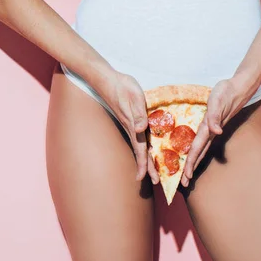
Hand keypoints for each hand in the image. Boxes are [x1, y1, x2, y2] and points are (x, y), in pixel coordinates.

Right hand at [94, 70, 159, 184]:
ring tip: (151, 169)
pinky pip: (138, 136)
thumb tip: (141, 129)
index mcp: (134, 125)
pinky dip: (143, 146)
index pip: (141, 149)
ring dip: (146, 158)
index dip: (144, 164)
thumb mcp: (134, 98)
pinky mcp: (129, 118)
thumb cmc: (122, 87)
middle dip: (147, 166)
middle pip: (140, 151)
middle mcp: (132, 127)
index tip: (144, 179)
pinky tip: (146, 146)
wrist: (107, 79)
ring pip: (139, 145)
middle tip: (154, 182)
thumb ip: (139, 114)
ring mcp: (129, 123)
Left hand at [180, 76, 255, 186]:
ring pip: (201, 148)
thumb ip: (216, 117)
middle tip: (184, 184)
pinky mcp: (212, 123)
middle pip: (198, 153)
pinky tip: (195, 153)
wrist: (238, 87)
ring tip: (188, 173)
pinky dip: (198, 148)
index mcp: (207, 129)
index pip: (196, 149)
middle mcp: (209, 131)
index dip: (191, 163)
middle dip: (191, 168)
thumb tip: (216, 131)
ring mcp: (211, 128)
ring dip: (194, 160)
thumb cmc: (226, 93)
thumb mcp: (218, 102)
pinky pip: (203, 139)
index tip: (185, 178)